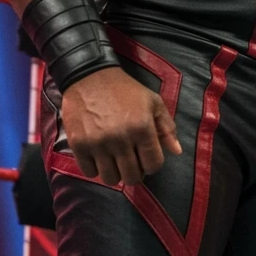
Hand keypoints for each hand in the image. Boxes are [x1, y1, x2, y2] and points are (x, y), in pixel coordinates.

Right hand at [61, 68, 182, 185]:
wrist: (90, 76)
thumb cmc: (125, 90)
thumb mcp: (153, 102)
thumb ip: (167, 127)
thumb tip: (177, 152)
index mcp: (142, 128)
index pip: (153, 165)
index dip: (152, 165)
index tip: (146, 157)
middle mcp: (121, 138)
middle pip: (132, 177)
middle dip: (135, 172)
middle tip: (130, 161)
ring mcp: (98, 143)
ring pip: (110, 179)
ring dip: (115, 173)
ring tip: (114, 160)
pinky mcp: (79, 145)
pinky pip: (89, 172)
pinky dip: (95, 169)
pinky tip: (98, 156)